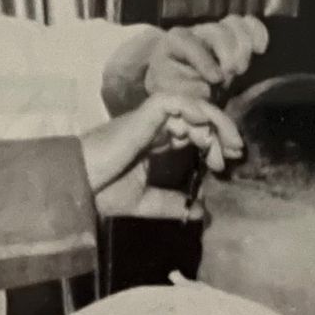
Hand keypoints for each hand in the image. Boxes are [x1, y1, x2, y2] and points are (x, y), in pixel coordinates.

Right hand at [79, 92, 242, 193]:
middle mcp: (154, 126)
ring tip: (227, 145)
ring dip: (215, 121)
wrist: (79, 186)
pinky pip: (175, 101)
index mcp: (154, 142)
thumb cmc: (102, 192)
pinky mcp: (143, 114)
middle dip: (221, 131)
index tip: (224, 164)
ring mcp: (149, 118)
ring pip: (192, 105)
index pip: (192, 132)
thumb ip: (171, 204)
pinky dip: (195, 109)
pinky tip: (206, 128)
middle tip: (235, 152)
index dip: (212, 143)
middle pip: (198, 117)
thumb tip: (199, 213)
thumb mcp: (144, 202)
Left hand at [144, 16, 269, 99]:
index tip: (216, 78)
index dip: (204, 59)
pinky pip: (249, 23)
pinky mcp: (235, 33)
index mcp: (175, 42)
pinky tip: (260, 50)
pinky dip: (258, 33)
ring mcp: (217, 30)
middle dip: (227, 53)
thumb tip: (205, 89)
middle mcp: (196, 31)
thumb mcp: (172, 92)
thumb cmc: (175, 88)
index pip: (187, 41)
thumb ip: (184, 91)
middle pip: (216, 30)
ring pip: (234, 24)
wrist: (184, 85)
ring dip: (243, 47)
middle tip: (230, 74)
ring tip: (240, 69)